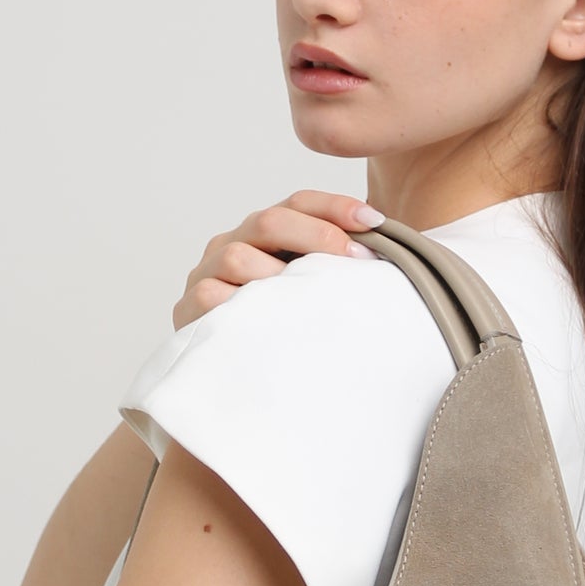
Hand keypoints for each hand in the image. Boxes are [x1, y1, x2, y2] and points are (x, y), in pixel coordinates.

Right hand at [173, 189, 384, 327]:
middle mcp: (232, 244)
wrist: (229, 383)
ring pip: (238, 256)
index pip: (298, 202)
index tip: (375, 221)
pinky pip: (211, 298)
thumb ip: (335, 269)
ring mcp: (207, 275)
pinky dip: (240, 304)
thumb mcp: (309, 291)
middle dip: (317, 235)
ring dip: (279, 274)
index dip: (336, 207)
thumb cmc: (282, 329)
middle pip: (269, 221)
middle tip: (357, 260)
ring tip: (311, 294)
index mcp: (263, 233)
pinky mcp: (189, 311)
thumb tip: (396, 257)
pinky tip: (268, 318)